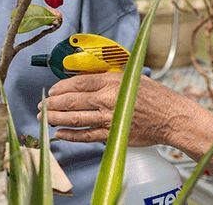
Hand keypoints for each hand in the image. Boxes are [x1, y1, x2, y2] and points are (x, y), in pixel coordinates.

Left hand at [43, 72, 177, 146]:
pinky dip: (70, 135)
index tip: (51, 90)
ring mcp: (108, 118)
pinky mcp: (112, 134)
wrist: (170, 117)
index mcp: (111, 81)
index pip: (77, 82)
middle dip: (52, 103)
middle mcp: (107, 99)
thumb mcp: (130, 76)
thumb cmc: (154, 95)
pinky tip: (60, 134)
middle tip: (42, 105)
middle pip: (71, 100)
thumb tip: (85, 76)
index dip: (60, 87)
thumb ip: (108, 76)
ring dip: (56, 118)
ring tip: (45, 118)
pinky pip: (86, 136)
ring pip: (74, 118)